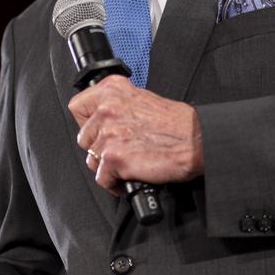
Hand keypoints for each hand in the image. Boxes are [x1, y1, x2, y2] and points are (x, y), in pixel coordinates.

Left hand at [68, 75, 203, 194]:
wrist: (197, 140)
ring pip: (92, 160)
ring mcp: (109, 133)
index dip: (86, 123)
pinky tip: (128, 178)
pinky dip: (114, 184)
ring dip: (108, 167)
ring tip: (127, 166)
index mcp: (114, 90)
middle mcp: (108, 109)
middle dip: (99, 149)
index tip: (96, 131)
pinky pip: (102, 178)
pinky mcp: (114, 157)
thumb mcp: (143, 100)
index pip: (78, 106)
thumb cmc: (178, 124)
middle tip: (119, 151)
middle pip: (83, 138)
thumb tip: (105, 121)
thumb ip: (120, 107)